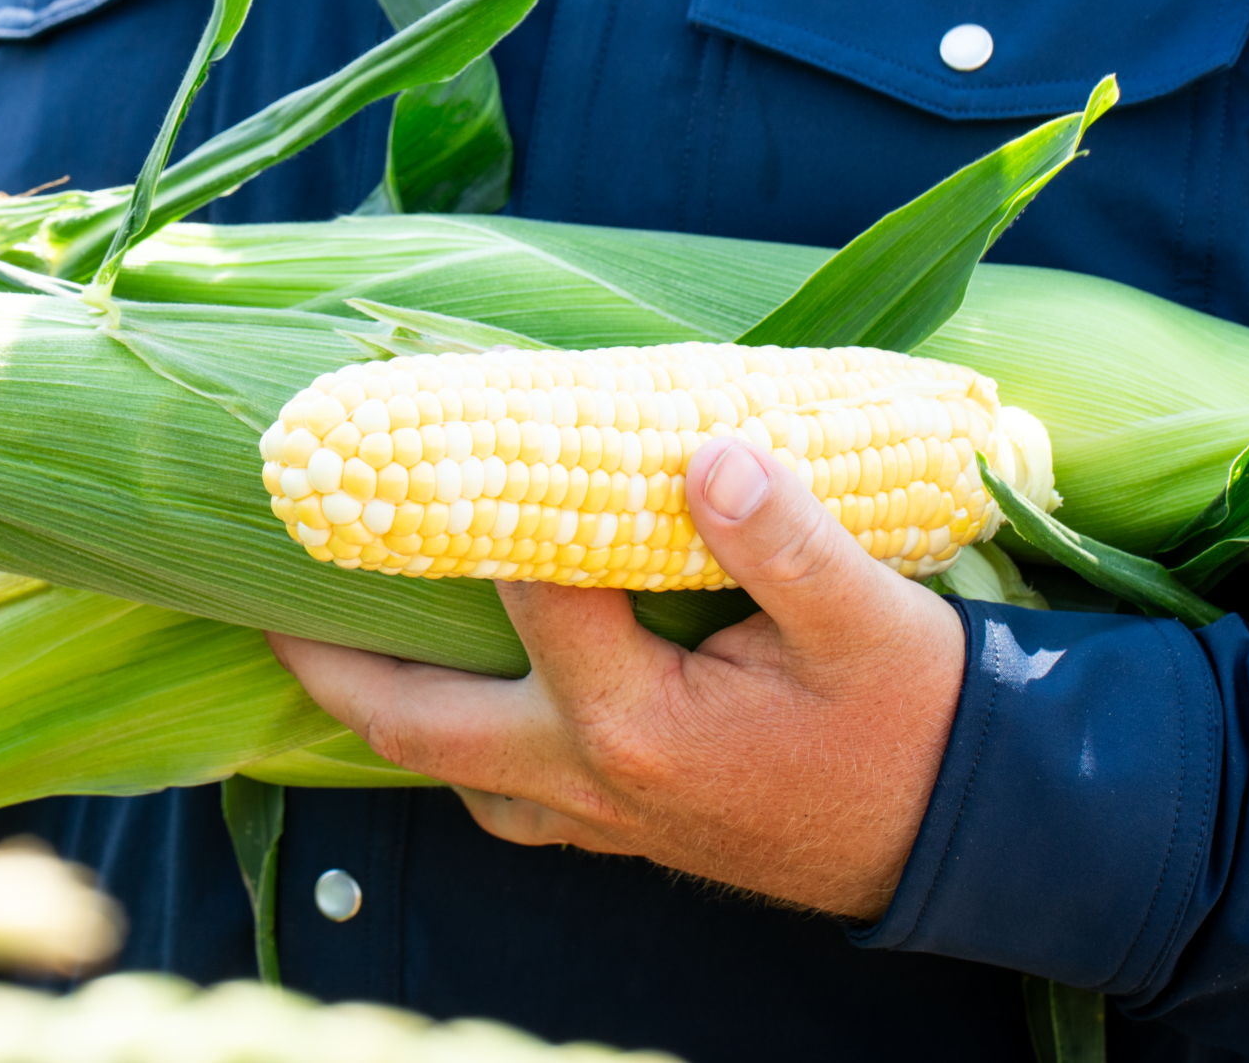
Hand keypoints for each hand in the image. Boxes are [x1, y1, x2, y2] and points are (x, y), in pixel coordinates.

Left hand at [265, 436, 967, 920]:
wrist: (980, 835)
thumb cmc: (922, 724)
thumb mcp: (869, 619)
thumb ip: (780, 536)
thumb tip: (699, 450)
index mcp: (635, 722)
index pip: (518, 588)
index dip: (467, 494)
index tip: (430, 414)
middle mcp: (593, 781)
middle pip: (415, 722)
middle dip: (331, 654)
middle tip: (268, 587)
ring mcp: (604, 819)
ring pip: (454, 774)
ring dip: (390, 708)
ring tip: (346, 635)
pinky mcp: (631, 829)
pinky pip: (510, 797)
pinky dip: (464, 746)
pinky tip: (470, 695)